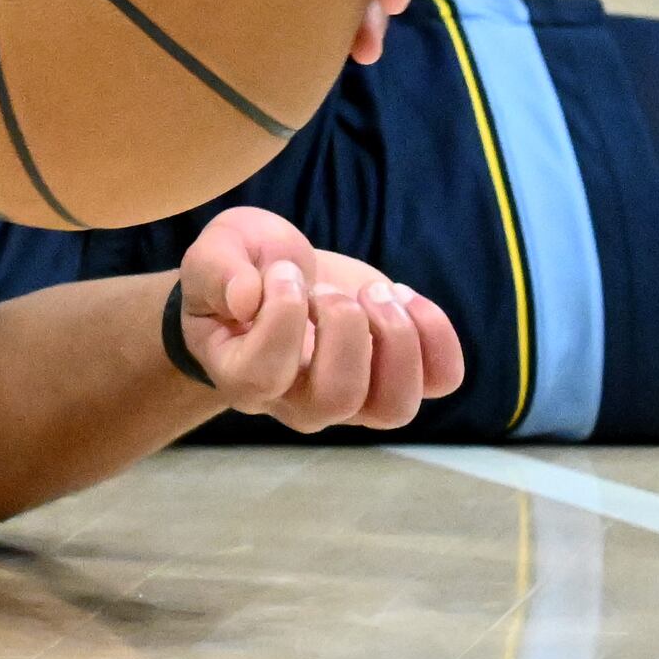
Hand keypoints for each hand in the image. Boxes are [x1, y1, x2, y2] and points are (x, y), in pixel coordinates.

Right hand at [173, 205, 460, 429]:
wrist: (279, 273)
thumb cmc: (241, 267)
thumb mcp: (218, 251)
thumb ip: (219, 270)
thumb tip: (247, 297)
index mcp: (242, 376)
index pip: (264, 375)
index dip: (281, 318)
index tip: (284, 271)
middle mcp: (298, 403)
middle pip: (337, 399)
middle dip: (344, 328)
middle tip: (329, 287)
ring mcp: (354, 398)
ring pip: (394, 407)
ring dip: (396, 339)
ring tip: (376, 292)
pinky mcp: (395, 374)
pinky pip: (440, 379)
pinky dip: (436, 336)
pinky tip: (405, 295)